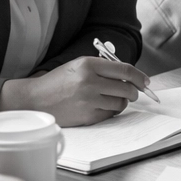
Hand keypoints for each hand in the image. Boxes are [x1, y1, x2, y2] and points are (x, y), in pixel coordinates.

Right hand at [0, 56, 151, 126]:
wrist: (35, 100)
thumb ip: (103, 68)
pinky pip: (110, 114)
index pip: (125, 70)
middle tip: (133, 92)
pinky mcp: (87, 116)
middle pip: (127, 88)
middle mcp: (89, 82)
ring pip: (121, 103)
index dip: (140, 77)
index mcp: (88, 65)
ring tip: (113, 98)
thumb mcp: (78, 65)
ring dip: (123, 102)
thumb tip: (131, 76)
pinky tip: (102, 106)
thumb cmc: (59, 81)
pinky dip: (111, 111)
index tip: (146, 81)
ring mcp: (89, 100)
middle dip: (134, 91)